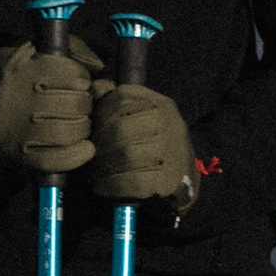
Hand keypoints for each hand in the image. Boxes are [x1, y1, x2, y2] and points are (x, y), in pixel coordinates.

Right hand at [0, 35, 103, 177]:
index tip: (76, 83)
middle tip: (76, 106)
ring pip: (72, 131)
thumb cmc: (4, 77)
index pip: (75, 76)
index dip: (81, 80)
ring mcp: (22, 131)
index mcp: (26, 70)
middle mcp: (25, 101)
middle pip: (78, 105)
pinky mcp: (20, 156)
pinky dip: (78, 155)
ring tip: (76, 124)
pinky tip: (84, 148)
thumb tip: (98, 66)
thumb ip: (66, 50)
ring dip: (82, 128)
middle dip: (84, 105)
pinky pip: (59, 159)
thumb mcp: (27, 51)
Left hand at [88, 81, 198, 210]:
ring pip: (126, 153)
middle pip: (121, 127)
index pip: (122, 97)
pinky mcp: (167, 179)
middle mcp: (169, 122)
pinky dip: (111, 184)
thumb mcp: (142, 117)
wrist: (184, 182)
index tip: (93, 130)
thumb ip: (116, 101)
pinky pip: (131, 179)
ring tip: (96, 172)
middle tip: (91, 156)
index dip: (101, 114)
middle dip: (100, 143)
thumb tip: (93, 89)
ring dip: (104, 165)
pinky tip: (103, 186)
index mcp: (160, 103)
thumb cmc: (154, 146)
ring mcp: (171, 150)